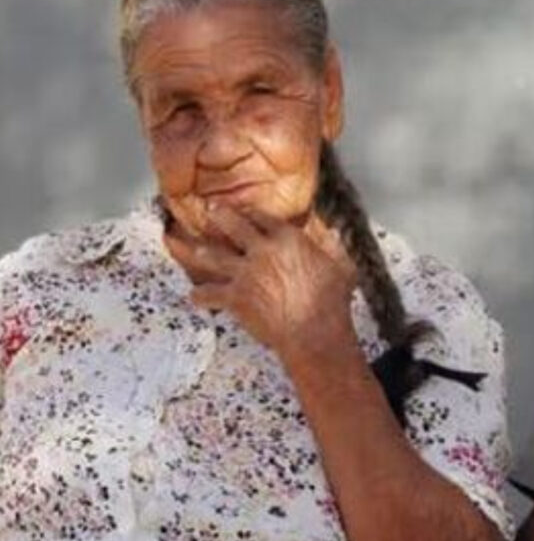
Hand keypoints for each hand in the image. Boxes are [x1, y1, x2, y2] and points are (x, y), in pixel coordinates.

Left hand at [164, 205, 357, 359]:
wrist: (313, 331)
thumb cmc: (331, 301)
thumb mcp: (341, 266)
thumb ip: (333, 246)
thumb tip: (333, 231)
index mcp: (288, 239)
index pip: (264, 217)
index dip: (253, 212)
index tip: (245, 210)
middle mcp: (262, 250)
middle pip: (233, 225)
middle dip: (219, 215)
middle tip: (210, 209)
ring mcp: (245, 273)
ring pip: (213, 255)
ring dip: (197, 250)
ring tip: (185, 244)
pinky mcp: (235, 297)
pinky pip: (209, 294)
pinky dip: (200, 296)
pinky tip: (193, 296)